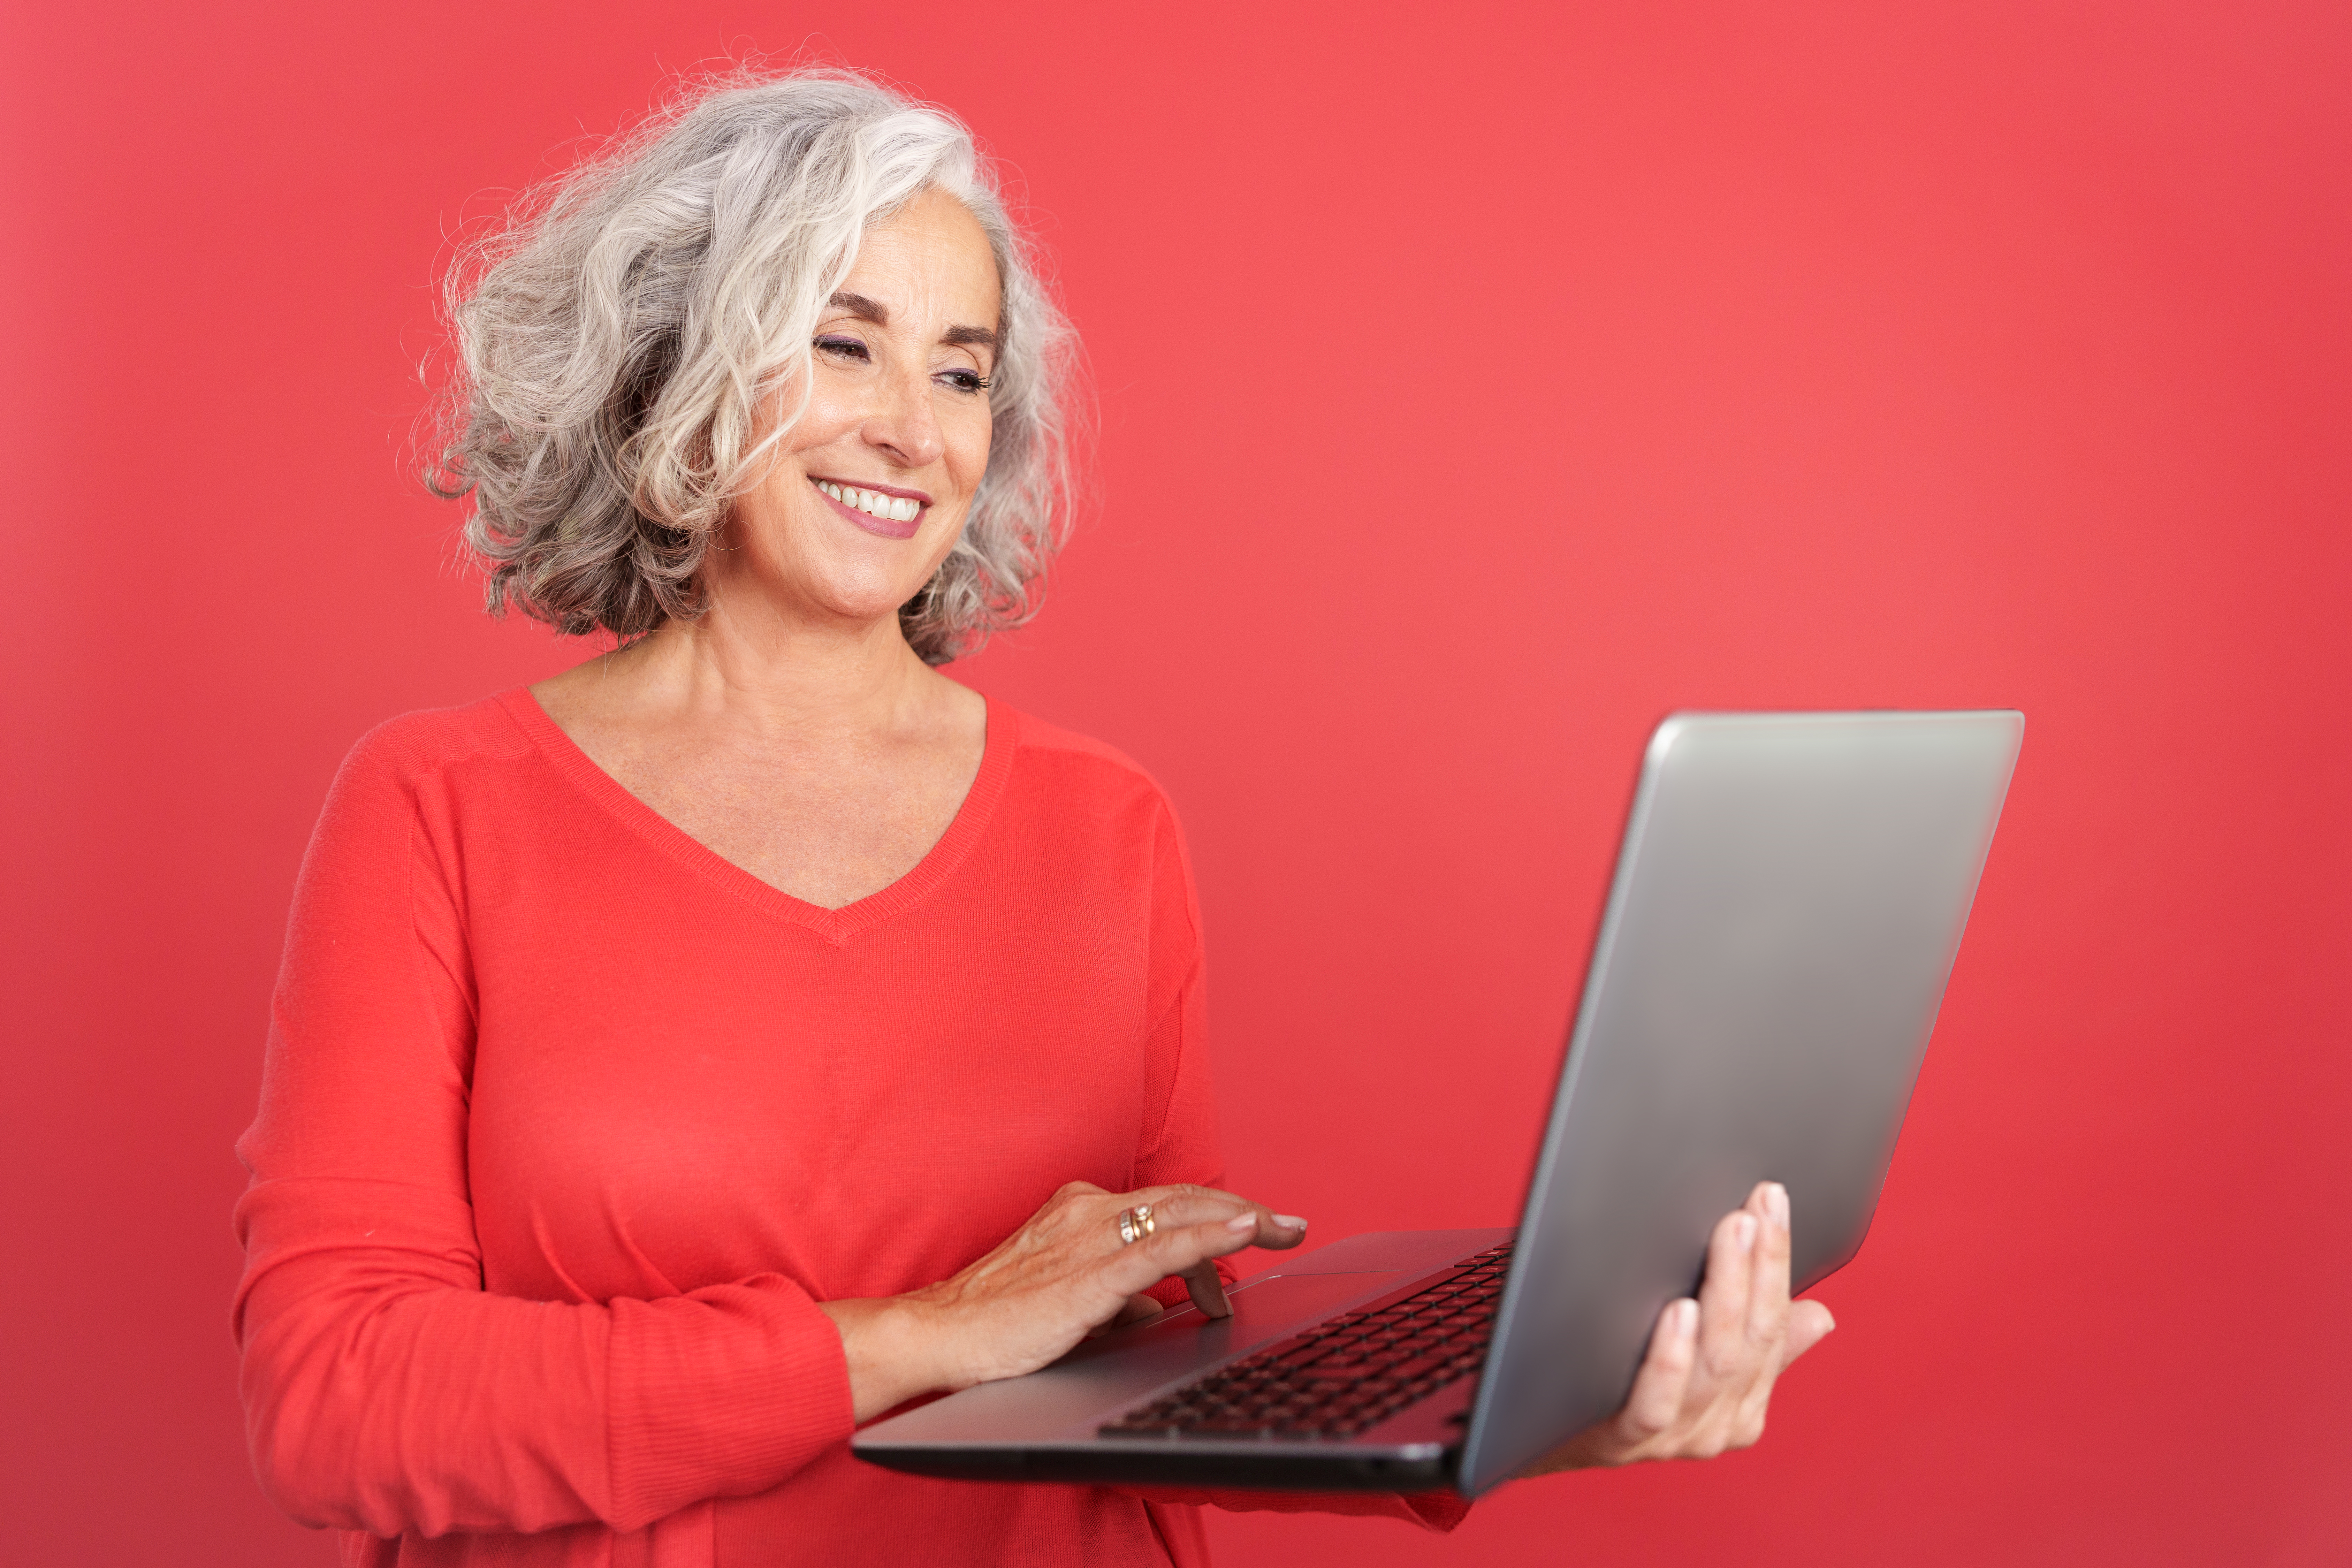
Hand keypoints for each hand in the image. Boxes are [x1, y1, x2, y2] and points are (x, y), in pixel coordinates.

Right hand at [819, 1181, 1307, 1420]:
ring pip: (1181, 1214)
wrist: (943, 1335)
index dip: (1216, 1216)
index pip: (1165, 1206)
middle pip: (1184, 1200)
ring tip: (1282, 1230)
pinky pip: (1162, 1246)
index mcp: (1082, 1211)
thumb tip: (1158, 1312)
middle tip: (1290, 1226)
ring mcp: (1090, 1236)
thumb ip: (1118, 1301)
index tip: (1255, 1228)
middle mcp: (1090, 1210)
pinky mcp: (1091, 1272)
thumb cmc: (999, 1322)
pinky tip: (1242, 1231)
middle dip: (1244, 1212)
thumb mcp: (1071, 1303)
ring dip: (1241, 1220)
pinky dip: (1209, 1236)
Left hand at [1519, 1181, 1834, 1474]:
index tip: (1772, 1201)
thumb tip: (1819, 1315)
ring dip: (1724, 1296)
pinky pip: (1656, 1403)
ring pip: (1713, 1364)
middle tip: (1750, 1209)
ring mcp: (1676, 1436)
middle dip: (1754, 1267)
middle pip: (1750, 1339)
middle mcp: (1720, 1423)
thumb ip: (1759, 1344)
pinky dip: (1671, 1358)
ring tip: (1727, 1241)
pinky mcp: (1626, 1440)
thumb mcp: (1704, 1363)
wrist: (1553, 1440)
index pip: (1774, 1323)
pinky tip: (1677, 1314)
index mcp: (1746, 1403)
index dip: (1776, 1260)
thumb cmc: (1631, 1385)